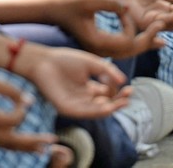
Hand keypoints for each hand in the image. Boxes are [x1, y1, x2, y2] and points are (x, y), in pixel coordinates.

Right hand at [0, 66, 54, 152]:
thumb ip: (10, 90)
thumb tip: (30, 101)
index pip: (13, 120)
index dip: (23, 110)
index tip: (26, 100)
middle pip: (12, 141)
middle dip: (33, 142)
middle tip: (52, 141)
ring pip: (4, 145)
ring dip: (24, 147)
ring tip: (41, 149)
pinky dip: (11, 144)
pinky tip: (21, 143)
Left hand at [15, 46, 129, 119]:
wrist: (43, 61)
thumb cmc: (65, 60)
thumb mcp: (92, 63)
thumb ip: (108, 71)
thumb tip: (124, 81)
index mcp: (89, 88)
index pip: (108, 94)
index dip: (119, 93)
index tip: (129, 88)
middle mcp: (84, 98)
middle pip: (105, 104)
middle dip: (119, 101)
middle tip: (128, 96)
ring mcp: (76, 105)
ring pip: (98, 111)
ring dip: (112, 108)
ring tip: (123, 101)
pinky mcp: (67, 109)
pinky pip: (85, 112)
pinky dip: (98, 111)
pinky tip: (108, 106)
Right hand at [47, 0, 169, 58]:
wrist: (53, 11)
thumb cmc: (68, 3)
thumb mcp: (88, 0)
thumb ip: (109, 3)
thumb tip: (127, 6)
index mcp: (97, 42)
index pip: (126, 41)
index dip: (131, 25)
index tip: (124, 8)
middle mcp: (101, 50)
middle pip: (132, 50)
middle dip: (149, 38)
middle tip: (163, 24)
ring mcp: (101, 50)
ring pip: (129, 51)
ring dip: (146, 41)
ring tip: (161, 34)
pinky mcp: (102, 46)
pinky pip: (124, 47)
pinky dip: (137, 41)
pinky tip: (148, 35)